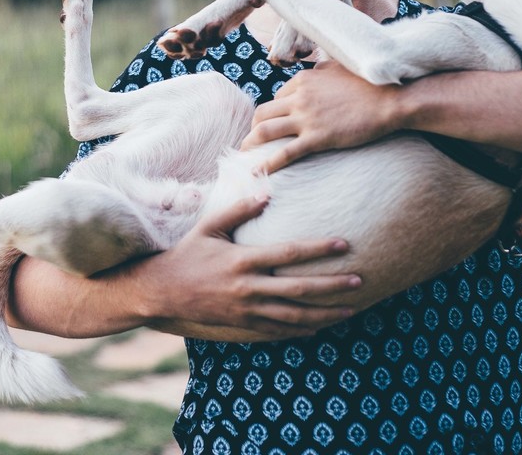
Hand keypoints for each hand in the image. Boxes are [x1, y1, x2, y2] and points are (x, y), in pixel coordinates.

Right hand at [128, 193, 361, 339]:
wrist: (162, 292)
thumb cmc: (187, 253)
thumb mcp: (209, 226)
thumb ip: (238, 209)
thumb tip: (267, 191)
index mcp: (242, 260)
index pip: (288, 253)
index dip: (317, 249)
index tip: (342, 244)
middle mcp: (248, 287)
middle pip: (299, 290)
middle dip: (332, 286)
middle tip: (359, 281)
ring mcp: (246, 310)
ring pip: (294, 316)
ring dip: (324, 314)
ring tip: (350, 310)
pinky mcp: (242, 324)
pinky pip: (278, 331)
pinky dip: (301, 330)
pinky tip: (321, 327)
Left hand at [241, 61, 401, 173]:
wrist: (391, 100)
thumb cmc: (370, 84)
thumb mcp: (340, 67)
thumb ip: (321, 71)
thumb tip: (312, 73)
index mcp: (304, 80)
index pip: (277, 97)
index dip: (274, 112)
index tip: (274, 124)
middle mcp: (300, 97)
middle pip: (263, 112)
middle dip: (253, 127)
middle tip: (252, 141)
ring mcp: (307, 118)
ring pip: (265, 130)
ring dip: (251, 143)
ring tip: (245, 156)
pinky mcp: (317, 138)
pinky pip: (285, 153)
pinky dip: (267, 164)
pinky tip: (257, 173)